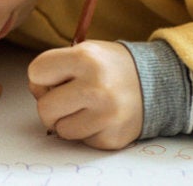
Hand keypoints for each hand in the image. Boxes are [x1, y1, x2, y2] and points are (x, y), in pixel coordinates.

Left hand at [27, 40, 141, 149]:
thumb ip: (55, 67)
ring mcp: (106, 115)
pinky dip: (86, 132)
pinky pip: (81, 141)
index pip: (36, 72)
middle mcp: (96, 87)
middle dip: (50, 105)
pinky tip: (101, 118)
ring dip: (67, 121)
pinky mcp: (113, 137)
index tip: (55, 78)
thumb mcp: (84, 52)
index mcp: (85, 58)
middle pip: (44, 107)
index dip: (41, 77)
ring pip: (60, 130)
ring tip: (86, 107)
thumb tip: (36, 92)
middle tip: (67, 98)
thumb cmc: (109, 67)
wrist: (156, 82)